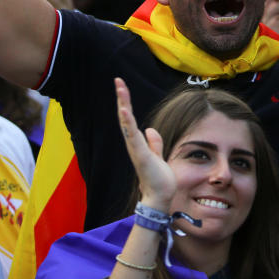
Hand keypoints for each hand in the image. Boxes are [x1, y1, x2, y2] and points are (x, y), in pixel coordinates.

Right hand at [115, 77, 174, 210]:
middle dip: (122, 98)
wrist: (160, 198)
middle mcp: (133, 144)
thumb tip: (150, 130)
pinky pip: (132, 136)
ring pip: (127, 123)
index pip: (130, 119)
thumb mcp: (158, 157)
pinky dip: (127, 123)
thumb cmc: (159, 180)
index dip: (126, 103)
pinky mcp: (141, 155)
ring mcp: (136, 149)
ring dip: (124, 105)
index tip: (123, 87)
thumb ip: (154, 143)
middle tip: (118, 80)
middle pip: (125, 117)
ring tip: (120, 88)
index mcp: (137, 143)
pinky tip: (124, 110)